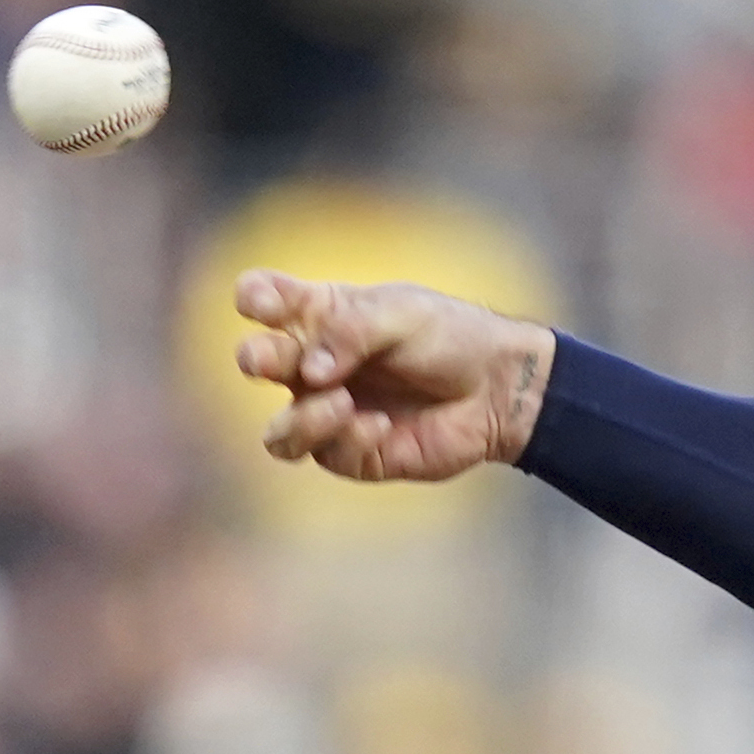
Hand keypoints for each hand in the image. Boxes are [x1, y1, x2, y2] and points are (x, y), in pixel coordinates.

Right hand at [231, 269, 557, 483]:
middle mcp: (313, 364)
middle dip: (256, 358)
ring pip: (279, 431)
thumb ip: (351, 332)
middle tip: (271, 360)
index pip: (262, 299)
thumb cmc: (452, 339)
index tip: (265, 304)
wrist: (500, 389)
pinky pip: (327, 454)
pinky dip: (348, 437)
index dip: (253, 299)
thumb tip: (309, 372)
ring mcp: (329, 410)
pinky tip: (381, 424)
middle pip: (256, 360)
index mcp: (319, 315)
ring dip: (300, 417)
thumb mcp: (403, 316)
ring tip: (340, 400)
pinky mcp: (355, 453)